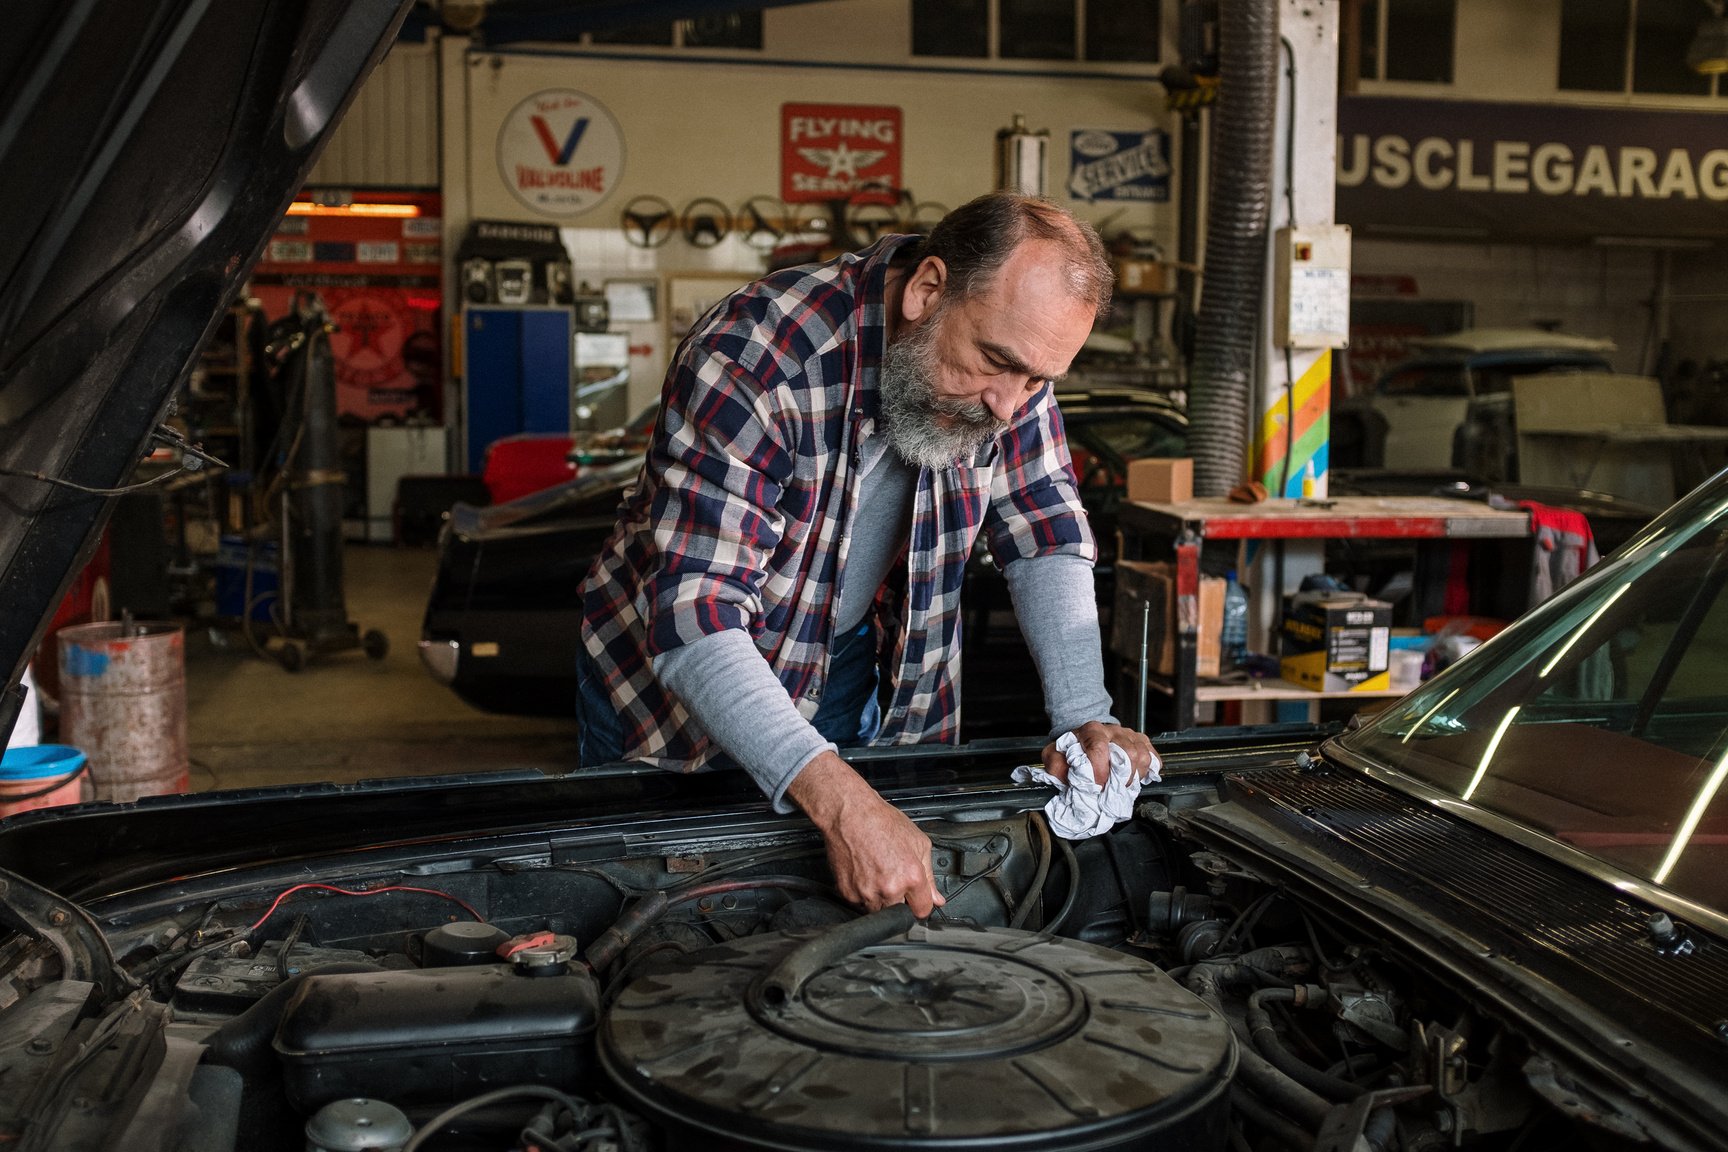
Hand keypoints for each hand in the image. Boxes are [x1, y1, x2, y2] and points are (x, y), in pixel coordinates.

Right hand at [786, 751, 945, 916]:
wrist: (850, 814)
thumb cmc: (881, 821)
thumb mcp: (918, 842)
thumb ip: (930, 876)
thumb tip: (937, 899)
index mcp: (911, 877)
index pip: (922, 911)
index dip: (920, 904)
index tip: (916, 899)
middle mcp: (889, 889)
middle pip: (899, 913)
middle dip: (899, 900)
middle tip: (893, 878)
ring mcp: (866, 893)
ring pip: (878, 911)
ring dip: (880, 899)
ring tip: (877, 873)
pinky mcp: (848, 893)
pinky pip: (859, 903)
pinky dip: (862, 893)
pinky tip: (864, 873)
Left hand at [1042, 720, 1157, 786]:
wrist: (1085, 738)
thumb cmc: (1072, 750)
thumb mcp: (1055, 755)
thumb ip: (1056, 766)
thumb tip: (1068, 777)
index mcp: (1091, 730)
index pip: (1100, 749)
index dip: (1099, 772)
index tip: (1096, 786)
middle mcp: (1113, 730)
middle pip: (1128, 752)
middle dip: (1120, 777)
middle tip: (1111, 789)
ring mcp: (1130, 735)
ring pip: (1142, 756)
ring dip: (1134, 776)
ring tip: (1121, 785)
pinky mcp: (1142, 742)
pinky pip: (1153, 758)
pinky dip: (1147, 771)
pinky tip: (1135, 777)